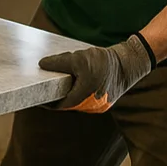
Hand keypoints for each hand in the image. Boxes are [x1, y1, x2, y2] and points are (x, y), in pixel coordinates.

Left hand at [38, 36, 154, 112]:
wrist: (130, 63)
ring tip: (63, 80)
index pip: (58, 105)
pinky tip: (77, 80)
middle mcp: (91, 107)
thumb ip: (57, 63)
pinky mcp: (105, 101)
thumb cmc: (104, 62)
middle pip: (67, 103)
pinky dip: (79, 91)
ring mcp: (99, 105)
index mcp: (82, 99)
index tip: (37, 93)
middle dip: (57, 94)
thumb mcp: (77, 58)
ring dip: (69, 92)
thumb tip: (41, 65)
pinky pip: (86, 98)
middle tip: (47, 84)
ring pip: (77, 100)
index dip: (46, 100)